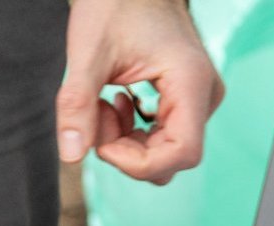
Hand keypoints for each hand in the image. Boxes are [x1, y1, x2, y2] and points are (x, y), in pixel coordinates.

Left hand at [55, 0, 223, 184]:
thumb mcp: (87, 55)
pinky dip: (129, 132)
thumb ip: (77, 105)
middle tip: (97, 116)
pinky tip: (113, 103)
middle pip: (171, 158)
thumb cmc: (113, 7)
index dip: (138, 163)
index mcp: (190, 82)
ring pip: (162, 150)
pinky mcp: (183, 99)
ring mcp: (196, 98)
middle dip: (125, 151)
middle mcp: (203, 95)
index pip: (182, 152)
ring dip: (124, 141)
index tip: (103, 144)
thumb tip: (71, 155)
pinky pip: (159, 136)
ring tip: (102, 105)